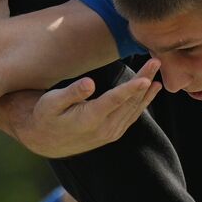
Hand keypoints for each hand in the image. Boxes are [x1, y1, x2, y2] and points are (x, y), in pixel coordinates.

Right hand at [14, 60, 162, 158]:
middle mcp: (104, 129)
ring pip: (134, 108)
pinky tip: (151, 89)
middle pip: (129, 102)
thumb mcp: (51, 102)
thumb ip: (71, 93)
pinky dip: (143, 101)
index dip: (131, 89)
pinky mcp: (113, 132)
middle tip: (156, 61)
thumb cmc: (45, 115)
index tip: (146, 78)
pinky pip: (132, 115)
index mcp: (88, 119)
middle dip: (144, 80)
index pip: (114, 102)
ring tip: (157, 69)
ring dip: (147, 89)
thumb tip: (89, 82)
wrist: (45, 141)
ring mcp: (111, 132)